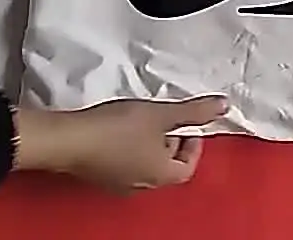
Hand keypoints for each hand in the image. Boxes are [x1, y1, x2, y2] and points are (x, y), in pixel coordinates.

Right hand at [13, 96, 228, 193]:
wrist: (69, 139)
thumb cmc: (118, 128)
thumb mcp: (161, 114)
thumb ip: (193, 111)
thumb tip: (223, 106)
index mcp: (161, 175)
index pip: (188, 167)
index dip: (193, 146)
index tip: (188, 124)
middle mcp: (142, 185)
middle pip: (167, 167)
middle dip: (171, 143)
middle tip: (165, 119)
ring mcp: (118, 184)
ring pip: (145, 165)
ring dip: (150, 144)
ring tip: (142, 120)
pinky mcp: (99, 176)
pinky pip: (124, 164)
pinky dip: (130, 148)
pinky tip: (118, 128)